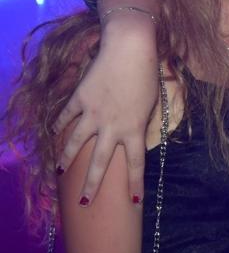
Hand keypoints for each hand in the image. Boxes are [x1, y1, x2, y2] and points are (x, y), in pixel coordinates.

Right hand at [54, 13, 157, 204]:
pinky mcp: (80, 98)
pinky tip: (52, 134)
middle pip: (99, 162)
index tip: (133, 203)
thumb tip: (133, 134)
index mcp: (134, 128)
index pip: (135, 164)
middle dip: (91, 185)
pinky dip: (59, 126)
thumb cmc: (147, 73)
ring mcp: (93, 113)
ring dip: (66, 159)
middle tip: (84, 203)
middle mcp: (111, 126)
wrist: (129, 49)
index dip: (135, 184)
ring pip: (75, 143)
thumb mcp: (151, 103)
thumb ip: (141, 122)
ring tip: (60, 173)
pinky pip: (66, 117)